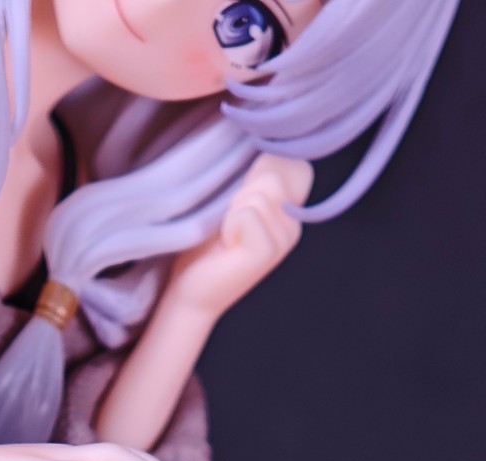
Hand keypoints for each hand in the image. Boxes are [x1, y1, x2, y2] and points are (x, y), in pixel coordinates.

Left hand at [164, 154, 312, 320]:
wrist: (191, 291)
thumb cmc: (206, 246)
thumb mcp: (231, 202)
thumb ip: (251, 177)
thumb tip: (263, 144)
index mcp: (288, 210)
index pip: (289, 164)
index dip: (258, 174)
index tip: (238, 204)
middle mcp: (293, 225)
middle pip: (271, 176)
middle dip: (240, 195)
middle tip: (229, 225)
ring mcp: (285, 240)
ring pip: (258, 195)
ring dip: (232, 212)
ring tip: (228, 237)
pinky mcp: (268, 252)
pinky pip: (248, 212)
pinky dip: (230, 225)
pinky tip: (228, 247)